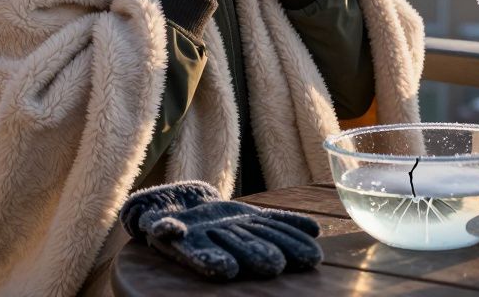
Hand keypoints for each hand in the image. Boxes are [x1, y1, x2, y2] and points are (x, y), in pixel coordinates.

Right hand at [120, 181, 322, 281]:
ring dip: (285, 244)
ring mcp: (242, 231)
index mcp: (199, 249)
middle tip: (275, 266)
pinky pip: (276, 220)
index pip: (209, 257)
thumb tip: (169, 229)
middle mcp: (226, 243)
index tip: (228, 270)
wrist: (182, 208)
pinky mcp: (254, 217)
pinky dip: (294, 224)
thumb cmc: (170, 223)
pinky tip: (315, 228)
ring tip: (309, 256)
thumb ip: (165, 228)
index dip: (216, 262)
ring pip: (265, 236)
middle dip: (258, 256)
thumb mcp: (163, 226)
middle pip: (244, 249)